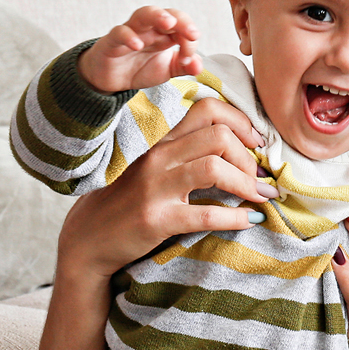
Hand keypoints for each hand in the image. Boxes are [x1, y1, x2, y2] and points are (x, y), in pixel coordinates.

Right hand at [56, 98, 268, 278]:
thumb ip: (183, 155)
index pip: (207, 109)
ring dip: (248, 184)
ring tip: (261, 198)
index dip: (242, 122)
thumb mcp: (152, 170)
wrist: (88, 240)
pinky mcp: (157, 219)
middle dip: (249, 157)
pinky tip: (249, 221)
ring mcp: (156, 188)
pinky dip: (236, 218)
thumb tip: (234, 152)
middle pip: (218, 135)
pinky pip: (206, 214)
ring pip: (215, 168)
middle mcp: (159, 158)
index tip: (256, 144)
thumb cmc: (125, 204)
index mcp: (161, 142)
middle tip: (258, 178)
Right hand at [78, 6, 203, 93]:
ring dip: (157, 16)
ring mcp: (131, 31)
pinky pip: (119, 32)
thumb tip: (199, 66)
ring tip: (168, 23)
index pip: (182, 27)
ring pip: (143, 14)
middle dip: (181, 21)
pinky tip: (137, 45)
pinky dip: (128, 36)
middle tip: (192, 34)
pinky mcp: (112, 41)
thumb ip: (183, 67)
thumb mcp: (166, 70)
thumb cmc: (139, 68)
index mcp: (164, 34)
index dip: (189, 41)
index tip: (188, 60)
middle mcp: (149, 29)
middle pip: (166, 14)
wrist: (110, 78)